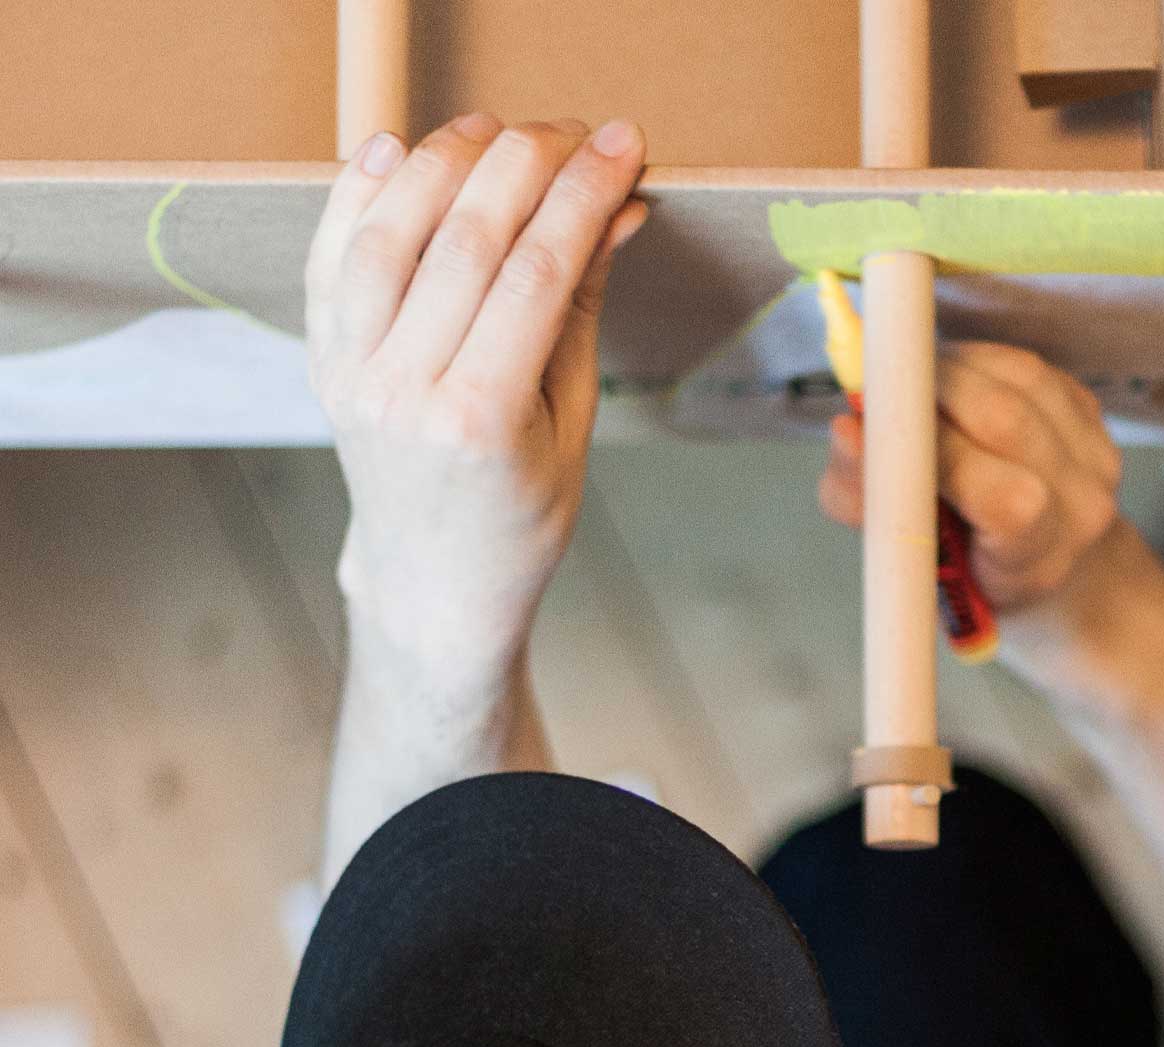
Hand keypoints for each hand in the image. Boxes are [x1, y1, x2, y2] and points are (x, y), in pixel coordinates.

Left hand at [305, 112, 648, 660]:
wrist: (436, 582)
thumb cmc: (519, 518)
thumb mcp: (571, 428)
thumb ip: (580, 314)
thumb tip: (613, 213)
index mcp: (481, 422)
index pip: (536, 274)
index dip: (584, 198)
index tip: (622, 151)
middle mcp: (405, 392)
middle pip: (463, 240)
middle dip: (525, 167)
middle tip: (571, 132)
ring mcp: (353, 375)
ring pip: (388, 233)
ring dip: (442, 164)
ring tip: (494, 132)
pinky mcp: (324, 361)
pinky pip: (330, 258)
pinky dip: (356, 195)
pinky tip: (394, 151)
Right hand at [816, 341, 1122, 614]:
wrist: (1045, 569)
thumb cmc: (963, 574)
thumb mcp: (905, 560)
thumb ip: (864, 502)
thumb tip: (845, 429)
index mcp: (1038, 563)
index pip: (1006, 498)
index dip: (939, 451)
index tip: (880, 427)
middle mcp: (1082, 509)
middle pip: (1006, 419)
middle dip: (933, 391)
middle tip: (886, 393)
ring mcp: (1096, 455)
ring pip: (1017, 378)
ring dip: (952, 368)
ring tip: (912, 386)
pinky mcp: (1089, 411)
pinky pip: (1026, 367)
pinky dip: (977, 363)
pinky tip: (952, 384)